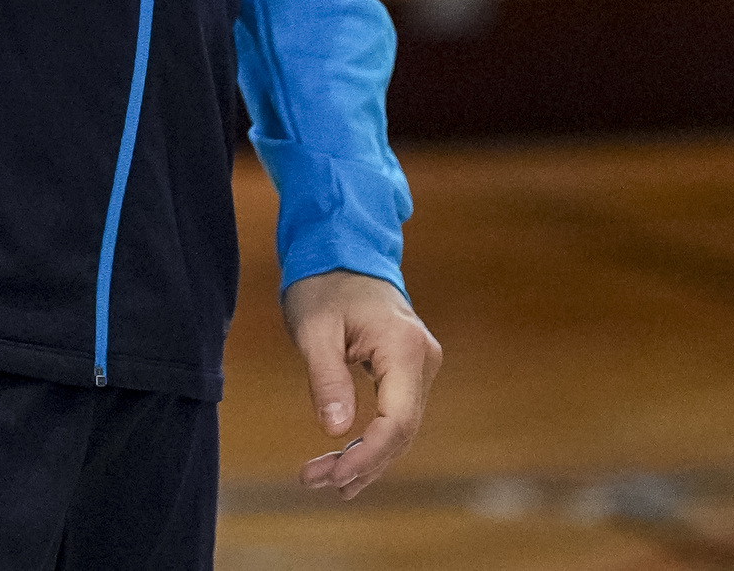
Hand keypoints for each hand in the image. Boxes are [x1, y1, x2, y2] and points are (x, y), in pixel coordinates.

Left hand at [282, 267, 439, 498]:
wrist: (342, 252)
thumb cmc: (324, 285)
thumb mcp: (314, 329)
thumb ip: (326, 378)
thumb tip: (335, 431)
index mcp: (404, 347)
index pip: (396, 421)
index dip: (366, 456)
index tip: (328, 475)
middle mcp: (422, 359)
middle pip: (401, 432)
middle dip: (360, 463)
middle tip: (311, 480)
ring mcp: (420, 365)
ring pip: (400, 429)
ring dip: (364, 459)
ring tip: (323, 481)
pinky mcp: (409, 371)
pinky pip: (396, 416)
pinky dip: (372, 443)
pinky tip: (346, 465)